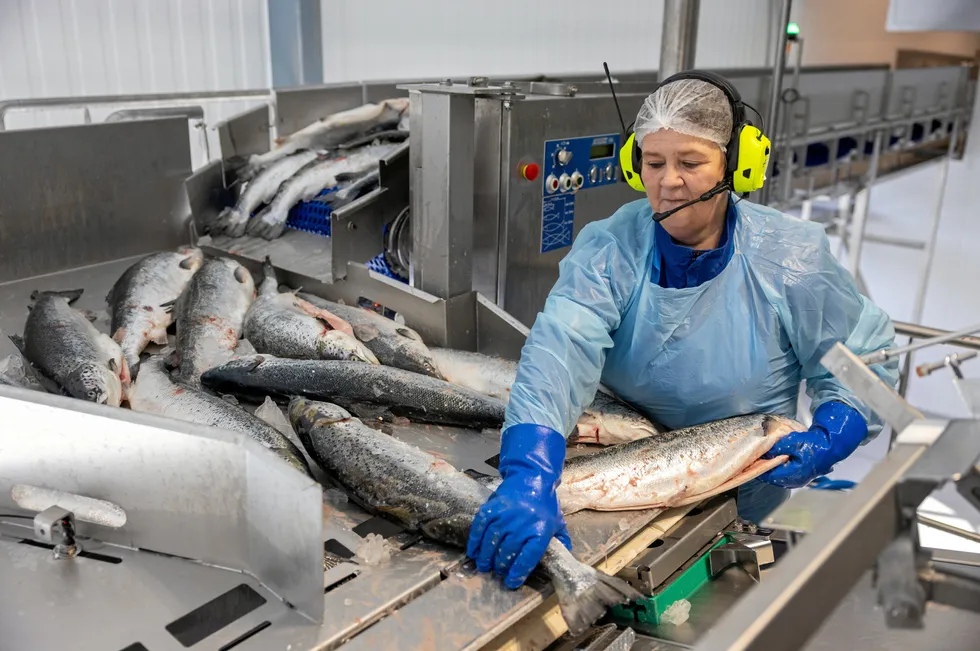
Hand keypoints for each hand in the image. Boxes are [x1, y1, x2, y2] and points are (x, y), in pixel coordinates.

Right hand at [467, 424, 570, 588]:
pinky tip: (474, 551)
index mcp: (540, 531)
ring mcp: (506, 516)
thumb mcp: (558, 524)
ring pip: (492, 543)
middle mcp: (522, 525)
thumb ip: (561, 544)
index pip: (527, 558)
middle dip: (500, 567)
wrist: (532, 478)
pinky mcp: (493, 508)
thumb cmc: (545, 505)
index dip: (517, 572)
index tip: (511, 582)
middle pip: (507, 552)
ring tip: (484, 566)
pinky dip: (475, 541)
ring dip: (486, 558)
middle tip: (497, 572)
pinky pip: (480, 528)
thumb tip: (562, 564)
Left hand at [759, 401, 867, 488]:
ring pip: (779, 476)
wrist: (830, 445)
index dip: (758, 467)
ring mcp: (799, 480)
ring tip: (764, 457)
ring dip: (772, 467)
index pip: (768, 475)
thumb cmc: (813, 444)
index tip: (751, 460)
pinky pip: (786, 474)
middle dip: (764, 467)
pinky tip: (776, 459)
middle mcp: (795, 481)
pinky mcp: (802, 476)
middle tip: (755, 458)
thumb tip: (764, 452)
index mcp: (792, 475)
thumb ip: (776, 448)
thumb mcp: (792, 442)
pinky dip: (779, 467)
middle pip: (772, 477)